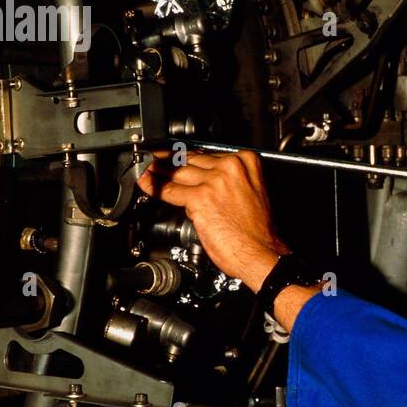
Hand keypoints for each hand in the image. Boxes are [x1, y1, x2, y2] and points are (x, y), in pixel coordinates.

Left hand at [136, 150, 285, 290]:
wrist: (261, 252)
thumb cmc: (256, 230)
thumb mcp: (250, 193)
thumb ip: (229, 181)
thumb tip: (203, 180)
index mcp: (246, 162)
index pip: (207, 154)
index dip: (186, 156)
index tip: (175, 156)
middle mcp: (230, 167)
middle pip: (191, 160)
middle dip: (170, 161)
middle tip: (154, 160)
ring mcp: (214, 181)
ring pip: (178, 172)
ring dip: (157, 170)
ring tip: (145, 168)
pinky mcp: (201, 198)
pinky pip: (170, 190)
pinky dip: (154, 186)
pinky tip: (145, 182)